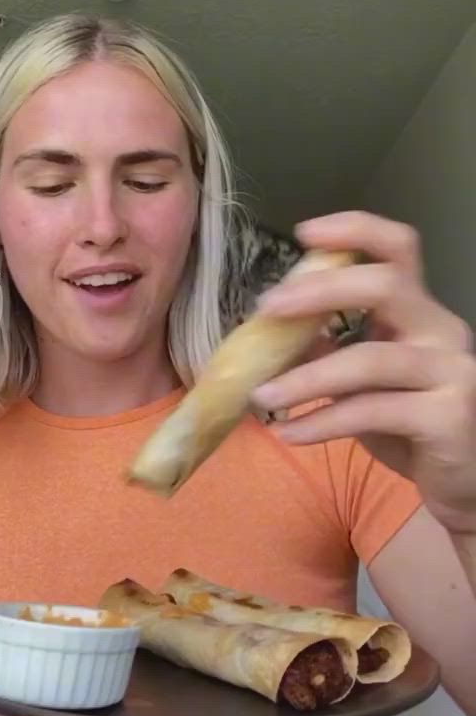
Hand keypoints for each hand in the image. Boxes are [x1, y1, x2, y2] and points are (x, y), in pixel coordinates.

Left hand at [252, 211, 475, 534]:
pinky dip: (321, 421)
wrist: (466, 485)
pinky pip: (372, 411)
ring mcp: (452, 372)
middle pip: (386, 285)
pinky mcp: (449, 417)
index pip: (399, 248)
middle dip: (319, 291)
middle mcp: (442, 330)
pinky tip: (287, 433)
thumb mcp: (364, 384)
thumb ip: (329, 352)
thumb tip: (273, 333)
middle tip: (266, 309)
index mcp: (420, 312)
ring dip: (305, 378)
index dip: (355, 230)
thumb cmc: (411, 427)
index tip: (304, 232)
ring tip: (260, 395)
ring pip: (370, 359)